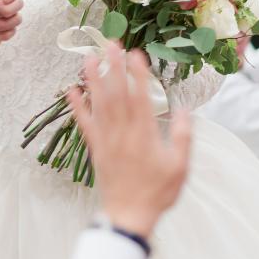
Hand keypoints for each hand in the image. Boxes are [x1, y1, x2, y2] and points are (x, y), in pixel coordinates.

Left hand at [67, 45, 192, 238]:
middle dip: (114, 67)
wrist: (129, 215)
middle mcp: (123, 133)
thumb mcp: (180, 166)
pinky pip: (85, 124)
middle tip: (110, 43)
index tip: (135, 54)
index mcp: (145, 134)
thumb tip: (186, 110)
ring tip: (89, 57)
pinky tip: (71, 90)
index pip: (140, 97)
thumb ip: (184, 136)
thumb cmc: (158, 192)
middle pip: (118, 93)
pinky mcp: (96, 149)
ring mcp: (107, 140)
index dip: (138, 74)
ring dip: (94, 80)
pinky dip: (78, 106)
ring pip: (99, 104)